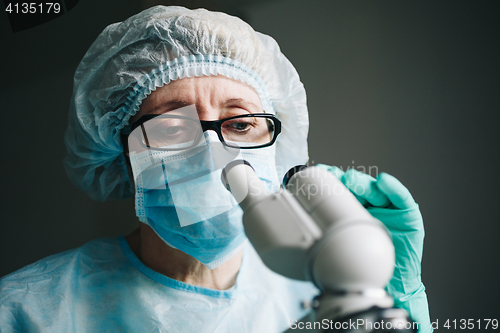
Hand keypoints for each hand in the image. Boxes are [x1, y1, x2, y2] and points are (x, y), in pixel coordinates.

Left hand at [316, 164, 431, 332]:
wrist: (391, 282)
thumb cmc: (367, 263)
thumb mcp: (343, 245)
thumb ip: (329, 232)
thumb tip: (302, 221)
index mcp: (354, 209)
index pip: (344, 189)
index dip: (333, 179)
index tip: (320, 172)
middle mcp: (371, 205)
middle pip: (359, 187)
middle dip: (347, 180)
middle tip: (338, 179)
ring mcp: (389, 208)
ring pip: (376, 189)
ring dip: (364, 183)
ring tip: (353, 181)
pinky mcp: (407, 214)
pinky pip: (401, 198)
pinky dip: (393, 188)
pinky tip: (383, 182)